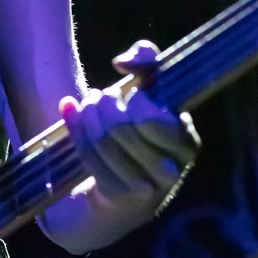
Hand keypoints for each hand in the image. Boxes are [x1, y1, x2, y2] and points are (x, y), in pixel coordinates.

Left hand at [58, 40, 199, 206]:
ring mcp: (144, 189)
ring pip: (104, 143)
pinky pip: (90, 158)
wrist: (121, 182)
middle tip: (100, 96)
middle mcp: (171, 171)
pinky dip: (75, 130)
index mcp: (187, 144)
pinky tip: (70, 112)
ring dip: (87, 116)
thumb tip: (122, 62)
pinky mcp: (117, 196)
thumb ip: (147, 61)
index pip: (154, 119)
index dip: (135, 101)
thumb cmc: (141, 127)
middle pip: (123, 129)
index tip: (130, 93)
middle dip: (104, 105)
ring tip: (86, 104)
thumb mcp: (150, 90)